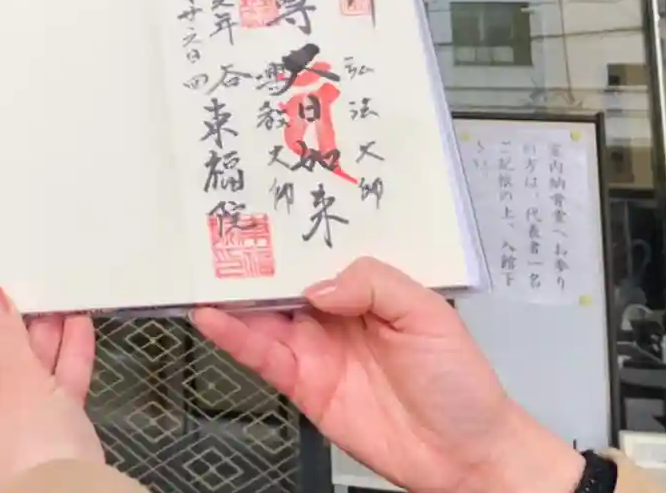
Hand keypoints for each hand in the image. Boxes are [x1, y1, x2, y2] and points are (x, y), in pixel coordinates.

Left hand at [0, 286, 101, 492]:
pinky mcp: (51, 436)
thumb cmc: (29, 450)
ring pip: (26, 371)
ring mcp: (16, 430)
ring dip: (43, 336)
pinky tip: (79, 325)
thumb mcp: (15, 380)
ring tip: (57, 297)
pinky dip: (67, 358)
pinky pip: (55, 388)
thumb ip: (4, 334)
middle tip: (21, 287)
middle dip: (8, 324)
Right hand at [193, 258, 583, 492]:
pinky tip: (213, 320)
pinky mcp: (303, 384)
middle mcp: (333, 314)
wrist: (465, 454)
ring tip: (200, 275)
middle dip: (248, 258)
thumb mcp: (429, 314)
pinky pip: (261, 356)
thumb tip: (317, 286)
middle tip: (213, 234)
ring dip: (230, 296)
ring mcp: (314, 348)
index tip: (259, 210)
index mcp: (364, 288)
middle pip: (280, 279)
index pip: (317, 253)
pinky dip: (233, 338)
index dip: (289, 234)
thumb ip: (375, 284)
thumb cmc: (461, 382)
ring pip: (261, 315)